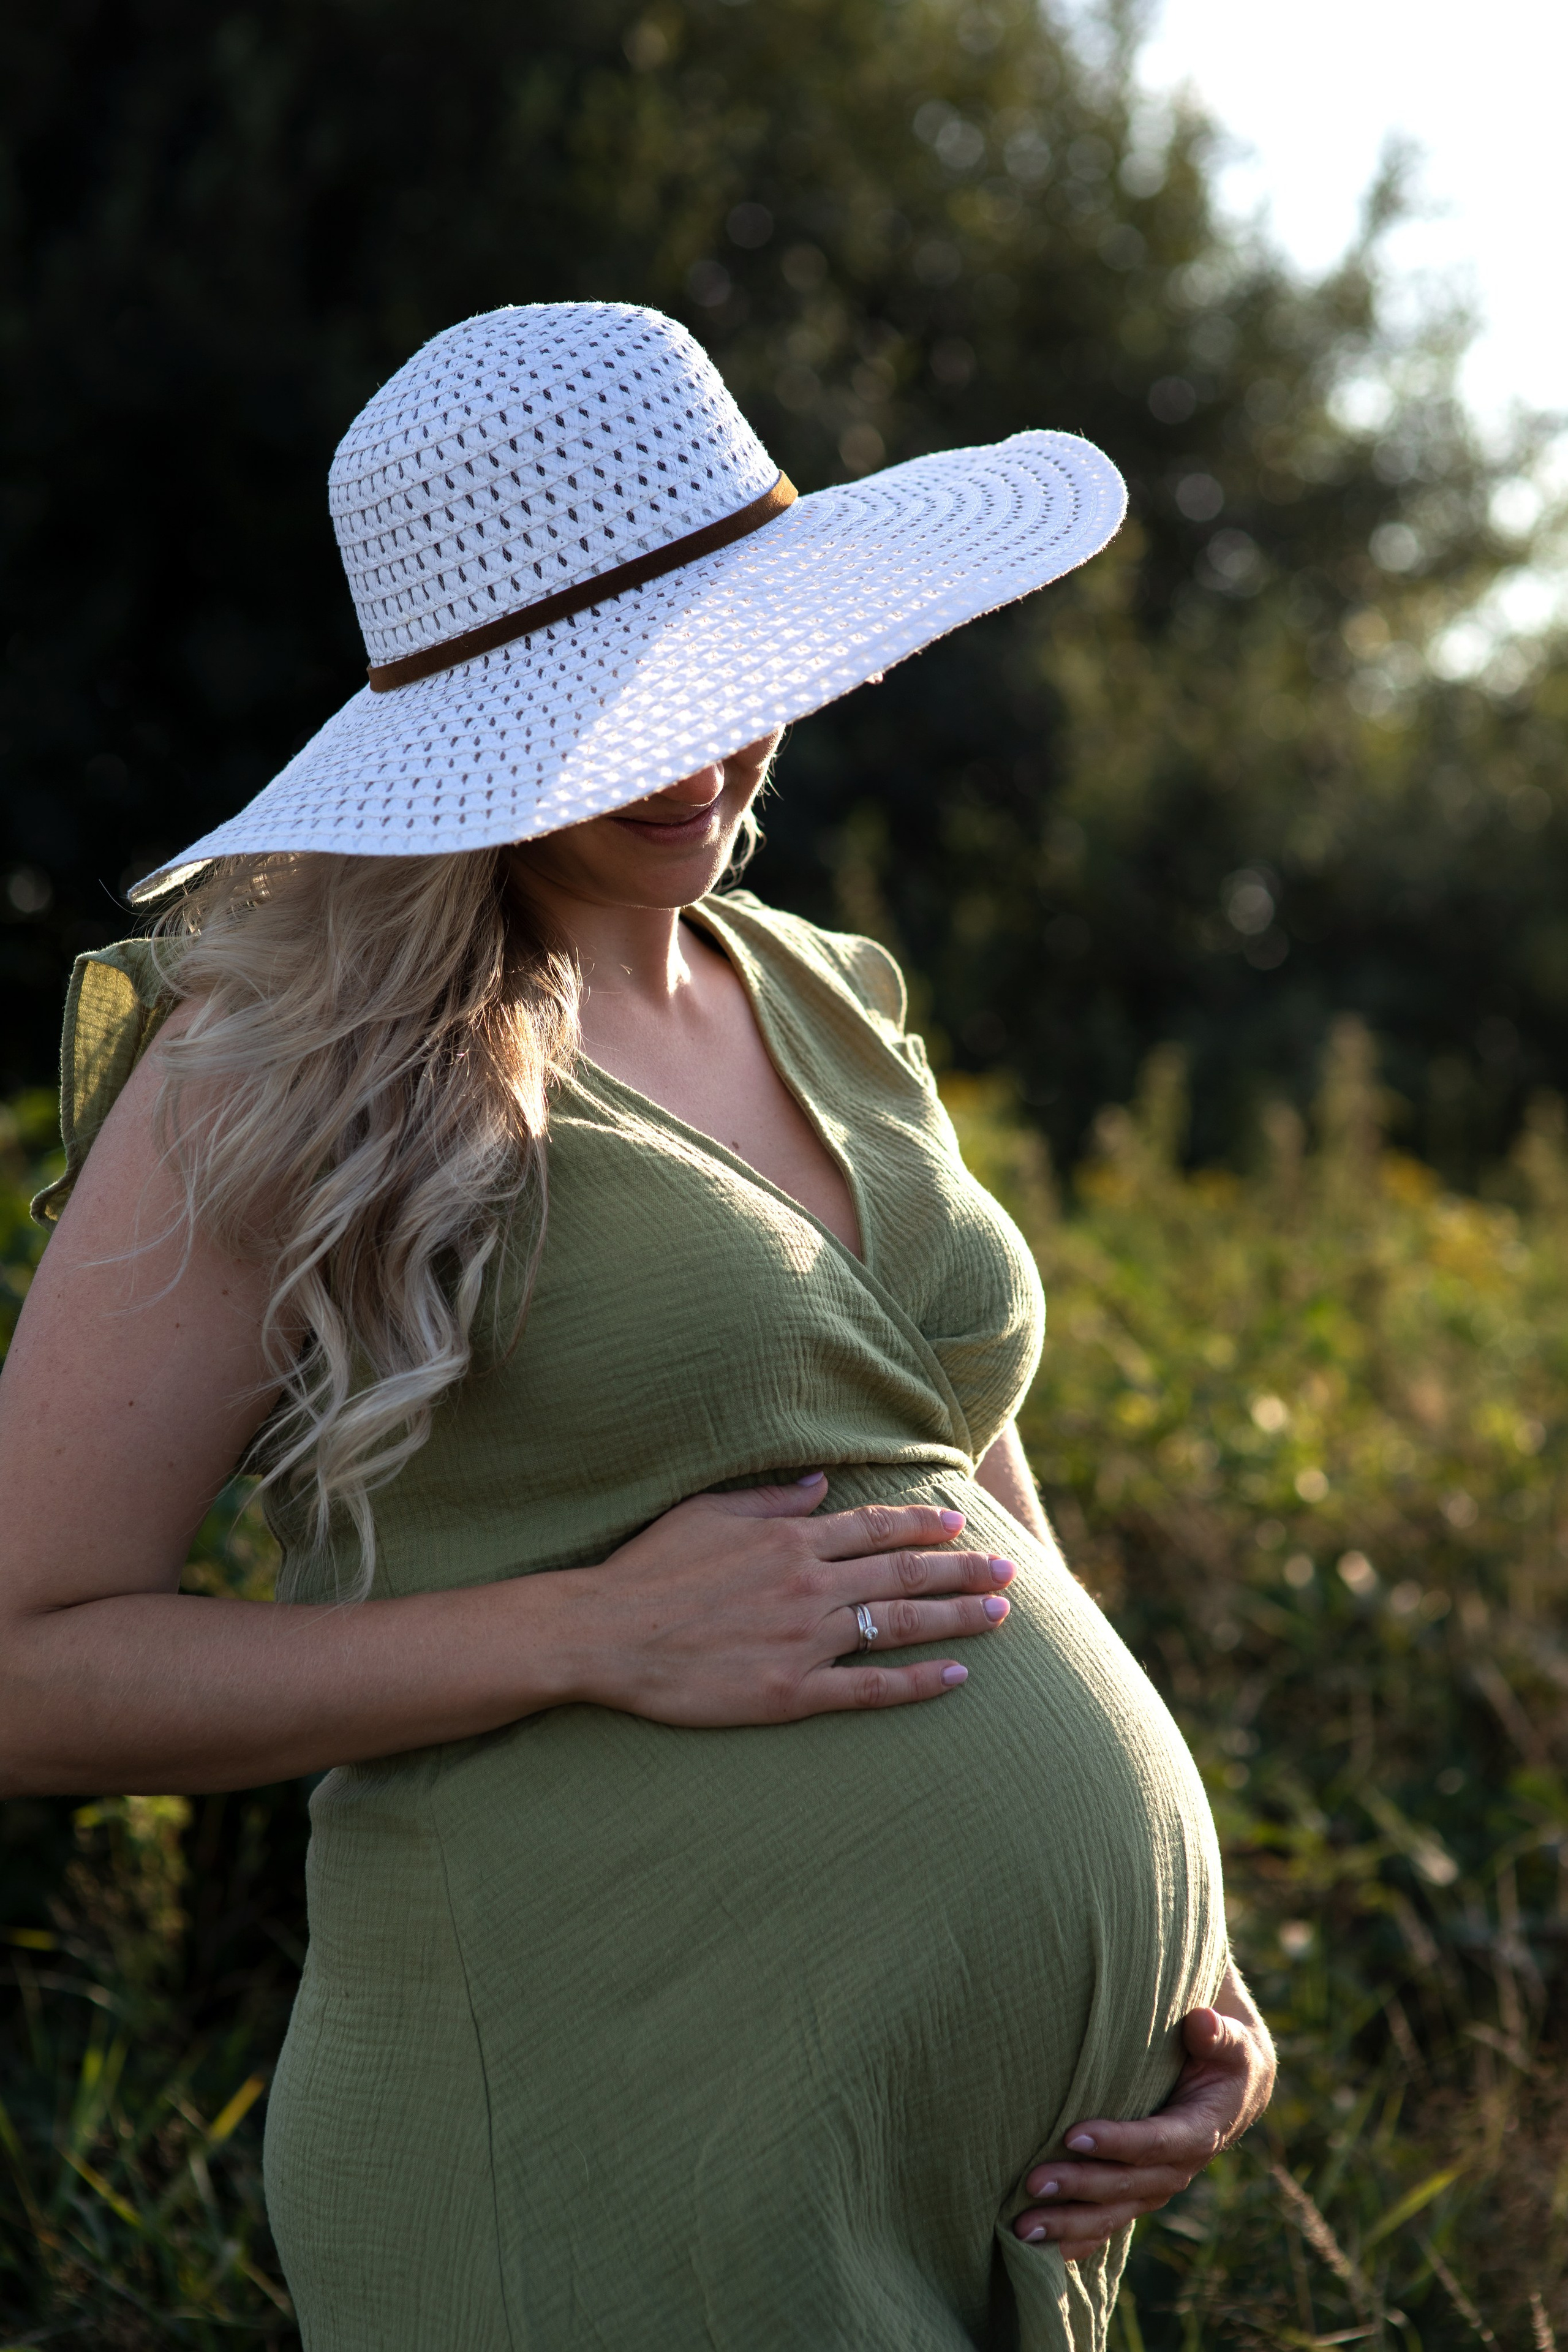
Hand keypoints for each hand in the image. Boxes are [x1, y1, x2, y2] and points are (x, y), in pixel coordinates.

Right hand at [567, 1473, 1016, 1725]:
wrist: (607, 1634)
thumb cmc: (648, 1569)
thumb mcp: (705, 1512)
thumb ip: (769, 1498)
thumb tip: (819, 1484)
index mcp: (788, 1540)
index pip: (873, 1527)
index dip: (921, 1524)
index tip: (958, 1523)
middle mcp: (808, 1585)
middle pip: (903, 1571)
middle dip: (962, 1570)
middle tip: (1008, 1572)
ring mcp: (805, 1640)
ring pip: (898, 1622)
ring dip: (955, 1617)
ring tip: (998, 1615)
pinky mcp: (793, 1692)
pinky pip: (870, 1686)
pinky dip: (919, 1681)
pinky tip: (956, 1675)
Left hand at [1012, 1962, 1275, 2260]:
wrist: (1231, 2089)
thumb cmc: (1224, 2055)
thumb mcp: (1231, 2040)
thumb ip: (1219, 2033)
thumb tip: (1201, 2021)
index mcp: (1200, 2131)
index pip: (1156, 2143)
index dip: (1117, 2143)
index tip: (1073, 2135)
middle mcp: (1176, 2169)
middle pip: (1125, 2185)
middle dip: (1078, 2187)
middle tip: (1032, 2183)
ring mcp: (1154, 2187)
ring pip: (1110, 2214)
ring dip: (1066, 2223)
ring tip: (1021, 2226)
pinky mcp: (1135, 2194)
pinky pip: (1105, 2224)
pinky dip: (1072, 2239)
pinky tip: (1035, 2249)